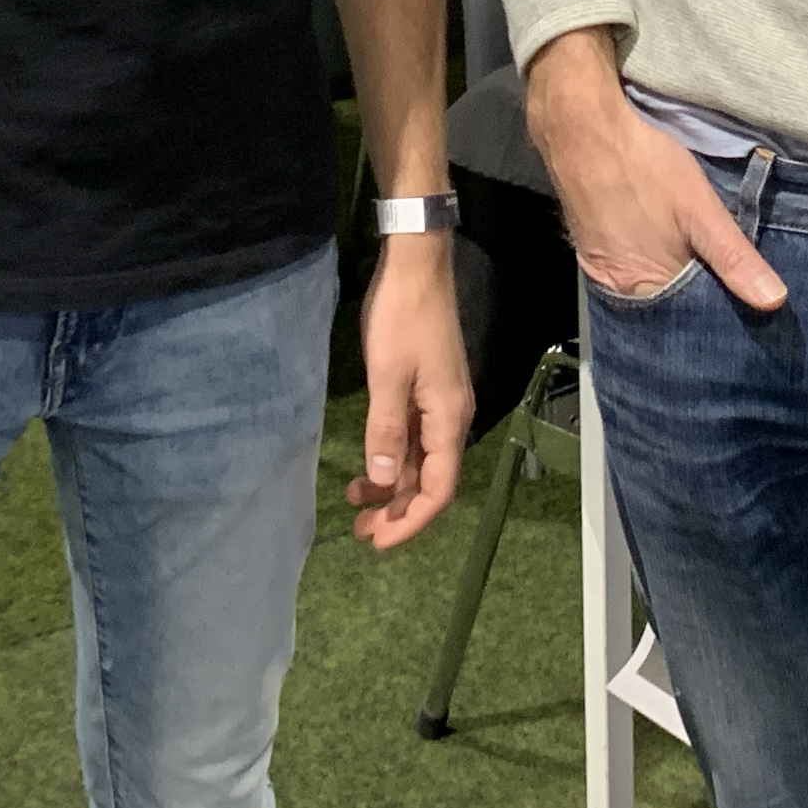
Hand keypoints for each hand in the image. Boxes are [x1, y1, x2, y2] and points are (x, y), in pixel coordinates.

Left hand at [345, 236, 472, 550]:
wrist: (416, 266)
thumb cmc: (402, 318)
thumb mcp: (388, 376)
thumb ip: (386, 431)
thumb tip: (385, 482)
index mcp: (448, 419)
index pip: (439, 490)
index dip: (410, 521)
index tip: (377, 541)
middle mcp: (452, 418)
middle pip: (432, 481)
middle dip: (398, 511)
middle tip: (360, 529)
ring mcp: (441, 403)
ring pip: (422, 461)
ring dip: (393, 485)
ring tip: (355, 501)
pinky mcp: (429, 389)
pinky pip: (415, 439)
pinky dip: (393, 458)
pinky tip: (370, 464)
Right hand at [523, 31, 786, 310]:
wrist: (582, 127)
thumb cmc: (644, 165)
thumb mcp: (700, 209)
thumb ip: (734, 258)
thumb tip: (775, 302)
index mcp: (643, 288)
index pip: (690, 321)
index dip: (718, 312)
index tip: (746, 308)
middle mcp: (616, 290)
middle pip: (666, 309)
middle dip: (696, 301)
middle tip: (731, 289)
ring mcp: (598, 269)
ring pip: (647, 290)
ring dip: (674, 283)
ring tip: (705, 272)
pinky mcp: (589, 248)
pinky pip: (627, 271)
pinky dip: (650, 268)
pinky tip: (668, 252)